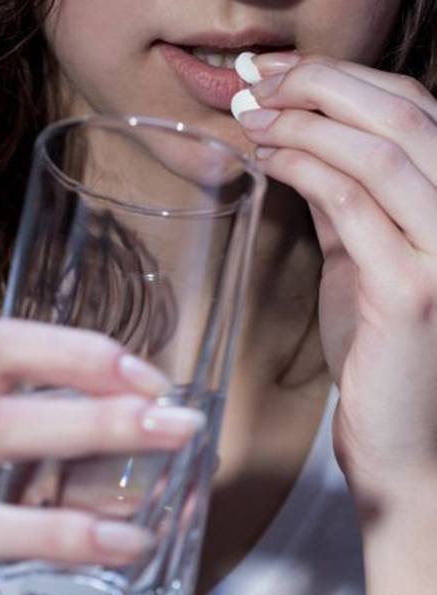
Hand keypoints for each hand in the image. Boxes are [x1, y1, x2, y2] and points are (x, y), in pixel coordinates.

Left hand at [236, 52, 436, 510]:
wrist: (403, 444)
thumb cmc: (382, 359)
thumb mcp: (364, 267)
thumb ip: (348, 209)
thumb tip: (308, 148)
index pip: (415, 111)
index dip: (346, 81)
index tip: (281, 76)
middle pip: (403, 114)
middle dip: (320, 85)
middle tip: (258, 84)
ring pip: (380, 150)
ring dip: (305, 121)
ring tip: (252, 117)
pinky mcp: (413, 291)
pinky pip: (351, 204)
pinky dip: (303, 168)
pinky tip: (266, 160)